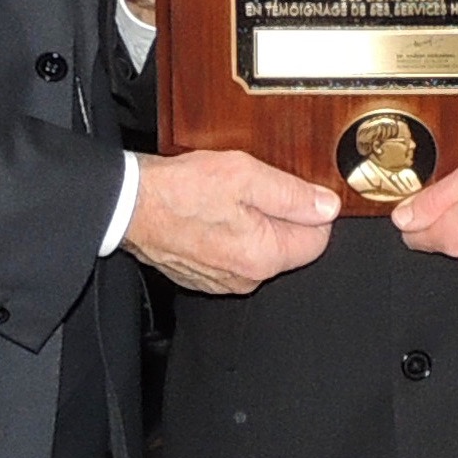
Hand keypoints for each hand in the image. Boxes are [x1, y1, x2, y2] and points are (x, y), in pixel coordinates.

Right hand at [123, 150, 337, 293]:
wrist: (130, 205)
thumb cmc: (181, 190)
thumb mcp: (247, 176)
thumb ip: (294, 194)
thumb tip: (328, 206)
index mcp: (265, 256)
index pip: (319, 240)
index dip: (312, 210)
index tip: (294, 192)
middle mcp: (247, 277)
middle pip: (289, 246)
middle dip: (280, 217)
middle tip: (253, 190)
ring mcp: (223, 281)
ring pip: (259, 249)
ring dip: (252, 225)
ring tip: (227, 201)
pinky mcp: (204, 276)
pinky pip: (232, 255)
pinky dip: (229, 235)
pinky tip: (211, 215)